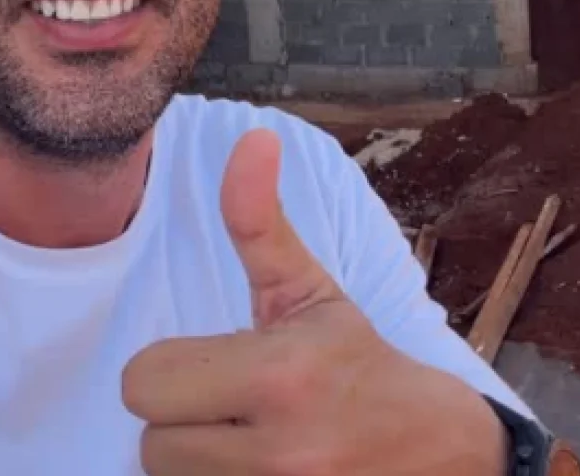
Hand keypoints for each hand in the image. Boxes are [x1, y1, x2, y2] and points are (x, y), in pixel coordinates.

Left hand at [122, 129, 507, 474]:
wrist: (437, 454)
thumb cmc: (356, 360)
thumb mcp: (308, 287)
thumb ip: (259, 219)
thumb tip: (252, 136)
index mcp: (278, 374)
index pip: (142, 381)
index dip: (167, 368)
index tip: (209, 362)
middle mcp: (278, 453)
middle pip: (148, 443)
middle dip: (177, 420)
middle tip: (224, 404)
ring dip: (192, 461)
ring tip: (240, 437)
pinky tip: (249, 465)